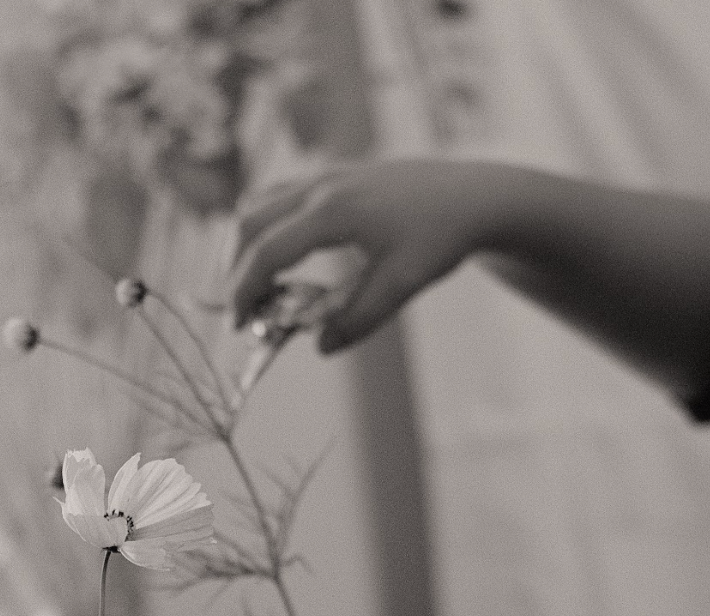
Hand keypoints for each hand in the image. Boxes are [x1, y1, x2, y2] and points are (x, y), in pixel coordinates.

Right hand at [229, 160, 514, 352]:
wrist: (473, 195)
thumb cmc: (442, 237)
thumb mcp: (403, 284)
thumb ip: (359, 319)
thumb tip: (319, 346)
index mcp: (334, 212)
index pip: (267, 251)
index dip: (244, 289)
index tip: (238, 323)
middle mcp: (321, 185)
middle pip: (250, 222)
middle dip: (236, 269)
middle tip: (243, 311)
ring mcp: (325, 174)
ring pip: (260, 202)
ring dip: (247, 244)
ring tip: (258, 286)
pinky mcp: (333, 174)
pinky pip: (280, 194)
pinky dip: (266, 225)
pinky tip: (282, 255)